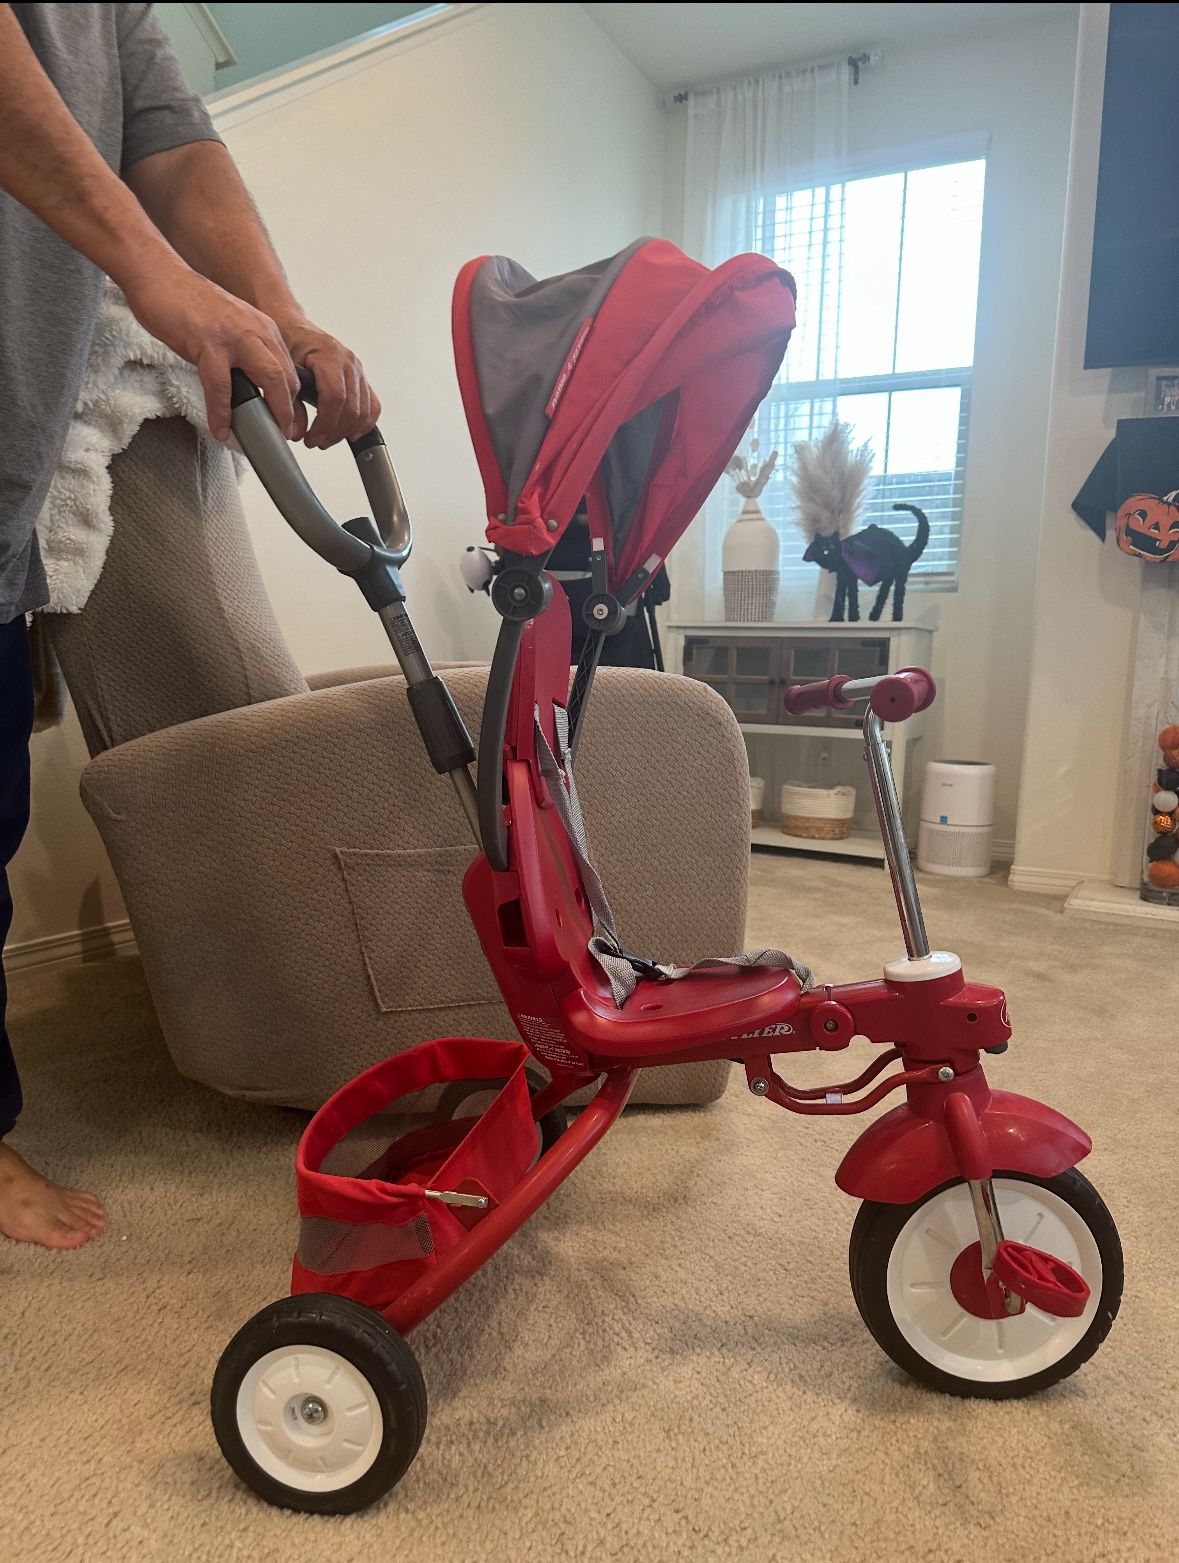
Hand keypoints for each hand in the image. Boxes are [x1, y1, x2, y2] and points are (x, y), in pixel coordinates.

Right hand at [121, 263, 298, 441]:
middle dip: (290, 411)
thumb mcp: (229, 328)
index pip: (290, 370)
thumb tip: (247, 389)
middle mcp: (256, 330)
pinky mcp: (208, 342)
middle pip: (287, 377)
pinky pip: (221, 385)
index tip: (291, 423)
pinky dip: (222, 411)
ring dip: (271, 412)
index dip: (293, 401)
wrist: (157, 274)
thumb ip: (243, 354)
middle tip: (286, 436)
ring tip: (266, 435)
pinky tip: (220, 428)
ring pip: (268, 378)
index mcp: (263, 329)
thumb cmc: (187, 304)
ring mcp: (234, 336)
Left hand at [277, 316, 380, 448]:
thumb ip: (289, 398)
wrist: (295, 329)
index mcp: (329, 354)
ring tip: (327, 438)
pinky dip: (365, 423)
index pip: (335, 397)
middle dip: (334, 431)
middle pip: (352, 408)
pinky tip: (351, 433)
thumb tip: (295, 429)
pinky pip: (373, 405)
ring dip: (346, 431)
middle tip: (316, 441)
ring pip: (364, 410)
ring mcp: (358, 369)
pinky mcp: (362, 378)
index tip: (312, 438)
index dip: (325, 424)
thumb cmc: (287, 343)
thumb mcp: (282, 367)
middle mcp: (348, 361)